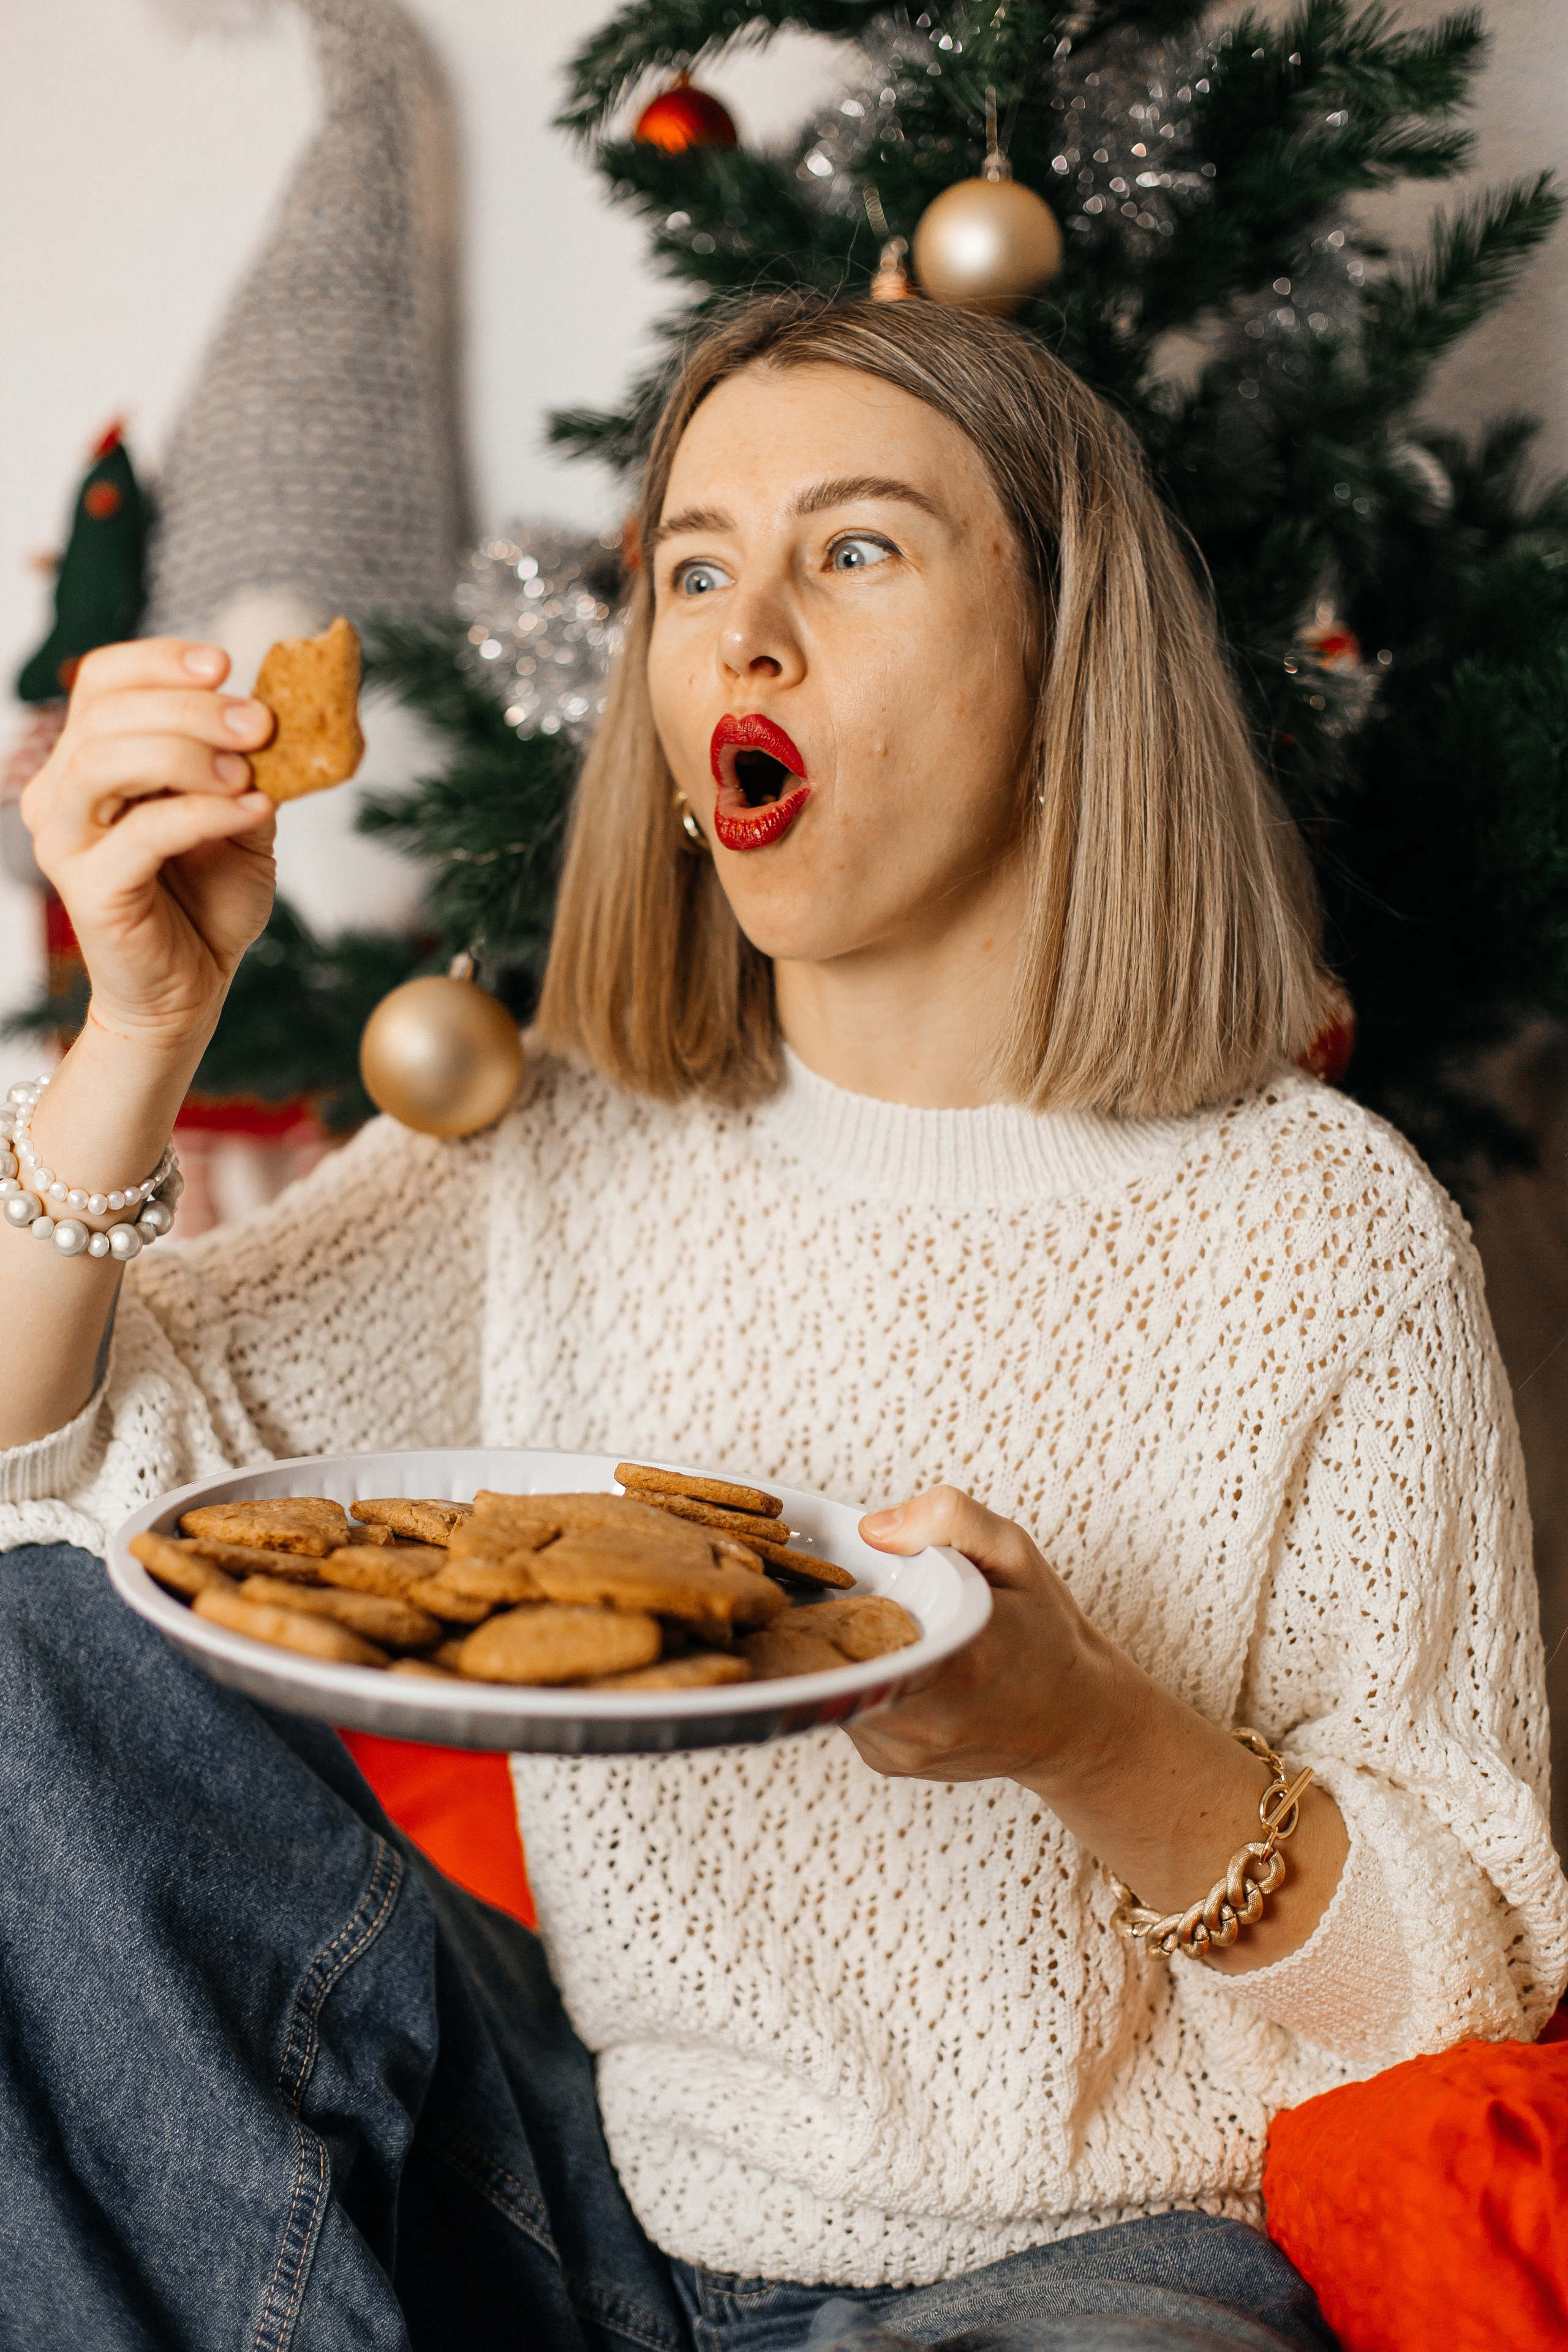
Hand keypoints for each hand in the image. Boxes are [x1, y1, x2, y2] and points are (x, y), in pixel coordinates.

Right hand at [21, 639, 277, 1053]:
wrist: (192, 988)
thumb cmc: (206, 902)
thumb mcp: (239, 817)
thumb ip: (247, 768)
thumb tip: (276, 713)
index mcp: (88, 760)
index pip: (102, 680)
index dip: (159, 660)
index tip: (224, 662)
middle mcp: (60, 791)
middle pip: (107, 713)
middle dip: (190, 707)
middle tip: (259, 722)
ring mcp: (65, 839)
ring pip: (105, 760)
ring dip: (186, 751)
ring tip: (247, 772)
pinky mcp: (88, 887)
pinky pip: (143, 831)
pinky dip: (204, 813)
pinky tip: (253, 812)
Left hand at [849, 1485, 1112, 1787]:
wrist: (1077, 1721)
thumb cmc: (1046, 1633)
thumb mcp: (1015, 1554)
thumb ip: (949, 1520)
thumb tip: (871, 1530)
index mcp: (954, 1664)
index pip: (853, 1632)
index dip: (835, 1598)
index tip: (842, 1576)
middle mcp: (922, 1723)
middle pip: (831, 1659)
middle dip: (835, 1620)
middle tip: (860, 1592)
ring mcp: (901, 1752)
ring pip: (835, 1684)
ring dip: (844, 1651)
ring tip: (881, 1624)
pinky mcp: (890, 1764)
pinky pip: (848, 1706)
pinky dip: (859, 1678)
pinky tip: (891, 1659)